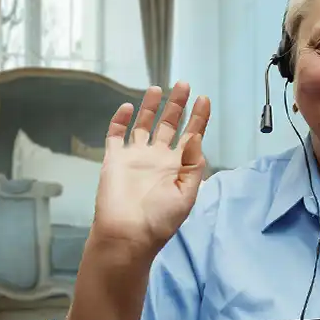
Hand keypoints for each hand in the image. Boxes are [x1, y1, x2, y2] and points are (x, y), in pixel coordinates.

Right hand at [64, 83, 209, 319]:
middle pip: (169, 125)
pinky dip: (119, 121)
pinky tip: (126, 107)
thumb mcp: (186, 194)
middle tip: (183, 84)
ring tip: (158, 88)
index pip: (191, 136)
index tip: (204, 99)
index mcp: (177, 167)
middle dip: (176, 105)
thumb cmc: (159, 220)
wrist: (127, 235)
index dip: (198, 118)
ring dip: (150, 107)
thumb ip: (193, 165)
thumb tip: (198, 136)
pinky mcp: (114, 160)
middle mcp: (157, 158)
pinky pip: (115, 136)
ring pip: (143, 125)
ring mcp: (135, 158)